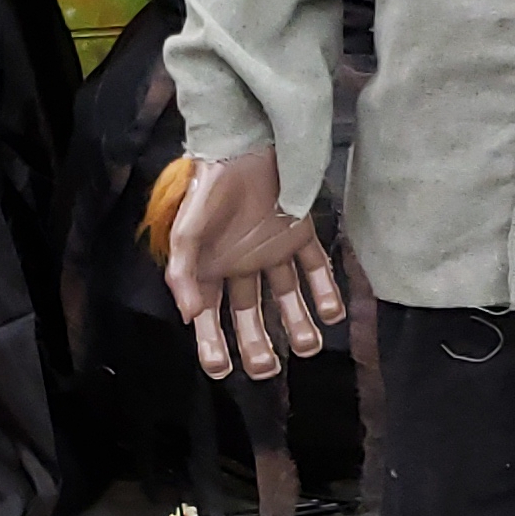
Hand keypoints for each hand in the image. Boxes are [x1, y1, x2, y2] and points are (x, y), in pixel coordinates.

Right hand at [163, 147, 346, 378]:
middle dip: (258, 345)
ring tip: (308, 345)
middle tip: (267, 369)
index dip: (213, 345)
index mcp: (212, 268)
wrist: (244, 144)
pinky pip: (315, 267)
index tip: (221, 371)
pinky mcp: (299, 233)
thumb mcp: (187, 231)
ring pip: (286, 297)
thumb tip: (189, 316)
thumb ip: (182, 273)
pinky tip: (331, 313)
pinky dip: (326, 291)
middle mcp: (242, 265)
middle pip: (251, 314)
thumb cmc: (210, 187)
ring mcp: (272, 250)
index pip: (211, 316)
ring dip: (298, 323)